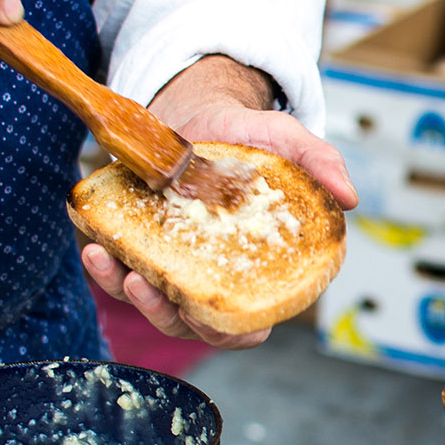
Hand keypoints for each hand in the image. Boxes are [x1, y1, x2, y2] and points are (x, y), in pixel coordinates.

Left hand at [82, 55, 358, 349]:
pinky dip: (103, 266)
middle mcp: (211, 279)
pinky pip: (116, 274)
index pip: (246, 324)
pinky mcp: (135, 252)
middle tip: (143, 285)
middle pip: (189, 324)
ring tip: (108, 258)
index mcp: (254, 271)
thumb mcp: (285, 140)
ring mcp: (170, 270)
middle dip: (161, 313)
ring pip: (148, 304)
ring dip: (123, 291)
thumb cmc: (247, 138)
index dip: (227, 330)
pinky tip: (95, 243)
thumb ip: (318, 161)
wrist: (197, 114)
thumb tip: (349, 198)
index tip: (205, 310)